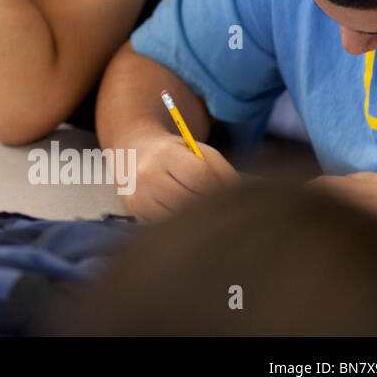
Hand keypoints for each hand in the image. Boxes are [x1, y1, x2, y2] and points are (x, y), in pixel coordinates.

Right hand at [120, 129, 240, 221]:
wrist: (135, 152)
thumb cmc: (176, 153)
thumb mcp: (199, 151)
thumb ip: (222, 171)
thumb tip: (241, 198)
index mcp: (165, 154)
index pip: (200, 177)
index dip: (219, 188)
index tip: (229, 195)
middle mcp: (147, 176)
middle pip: (189, 202)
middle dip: (208, 206)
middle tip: (217, 206)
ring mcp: (138, 196)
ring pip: (178, 219)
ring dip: (195, 217)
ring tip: (200, 208)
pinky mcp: (135, 212)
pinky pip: (166, 225)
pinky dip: (178, 222)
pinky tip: (180, 211)